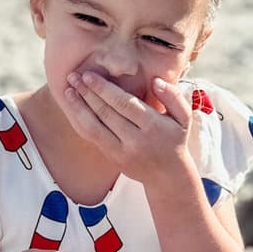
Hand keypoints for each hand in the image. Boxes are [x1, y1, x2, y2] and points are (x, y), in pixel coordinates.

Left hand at [62, 70, 196, 188]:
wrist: (168, 175)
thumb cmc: (175, 139)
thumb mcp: (184, 117)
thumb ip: (173, 96)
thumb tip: (156, 81)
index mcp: (153, 126)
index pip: (124, 104)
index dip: (104, 89)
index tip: (89, 75)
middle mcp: (135, 140)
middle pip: (106, 113)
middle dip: (88, 94)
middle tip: (73, 76)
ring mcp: (122, 151)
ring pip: (95, 127)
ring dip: (79, 108)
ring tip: (68, 91)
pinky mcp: (113, 158)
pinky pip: (93, 138)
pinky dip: (81, 122)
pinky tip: (74, 108)